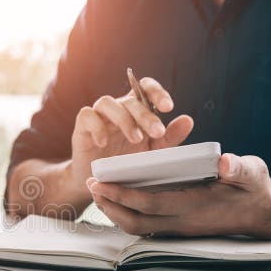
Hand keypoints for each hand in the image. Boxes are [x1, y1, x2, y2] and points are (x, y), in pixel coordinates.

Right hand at [67, 77, 193, 200]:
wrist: (101, 182)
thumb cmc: (127, 162)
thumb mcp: (152, 152)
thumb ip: (169, 137)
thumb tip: (188, 120)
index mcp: (135, 109)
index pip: (145, 88)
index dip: (157, 92)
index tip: (169, 107)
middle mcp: (117, 108)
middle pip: (130, 100)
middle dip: (146, 115)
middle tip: (157, 132)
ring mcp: (99, 115)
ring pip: (108, 102)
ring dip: (124, 119)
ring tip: (135, 139)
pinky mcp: (82, 126)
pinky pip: (87, 115)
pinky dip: (97, 127)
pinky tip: (104, 143)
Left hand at [86, 154, 270, 236]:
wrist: (264, 212)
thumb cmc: (254, 188)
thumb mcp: (252, 173)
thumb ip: (239, 169)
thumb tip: (226, 164)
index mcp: (195, 206)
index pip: (150, 203)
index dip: (122, 194)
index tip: (101, 182)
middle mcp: (183, 222)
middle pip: (135, 221)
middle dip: (109, 205)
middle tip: (91, 185)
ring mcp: (179, 227)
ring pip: (138, 227)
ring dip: (114, 211)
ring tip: (98, 191)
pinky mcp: (178, 227)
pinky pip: (145, 225)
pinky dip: (127, 214)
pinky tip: (116, 200)